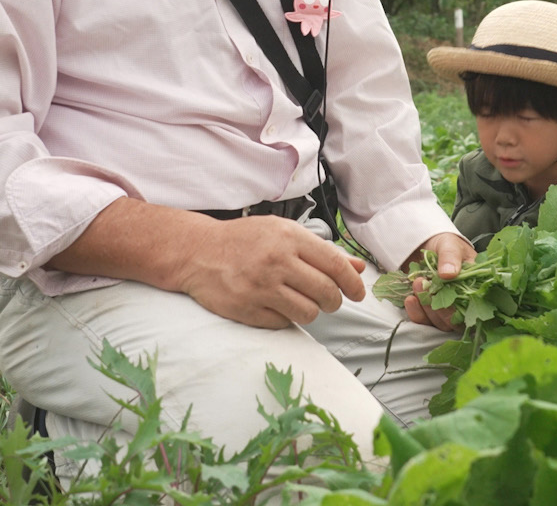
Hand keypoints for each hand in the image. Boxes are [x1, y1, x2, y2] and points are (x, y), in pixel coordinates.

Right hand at [173, 216, 366, 329]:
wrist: (198, 251)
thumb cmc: (244, 240)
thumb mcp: (282, 233)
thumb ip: (321, 251)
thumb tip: (357, 268)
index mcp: (289, 238)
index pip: (335, 265)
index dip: (352, 283)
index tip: (358, 293)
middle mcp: (277, 261)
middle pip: (326, 292)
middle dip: (334, 301)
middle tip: (330, 301)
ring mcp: (261, 287)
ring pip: (308, 313)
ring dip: (311, 312)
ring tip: (300, 302)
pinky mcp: (247, 309)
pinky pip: (282, 323)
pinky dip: (284, 318)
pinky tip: (275, 305)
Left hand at [402, 232, 474, 331]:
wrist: (426, 245)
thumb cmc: (445, 245)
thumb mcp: (449, 244)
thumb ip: (450, 256)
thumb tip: (449, 274)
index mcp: (475, 287)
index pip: (474, 305)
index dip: (461, 305)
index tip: (447, 292)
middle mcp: (463, 302)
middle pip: (455, 319)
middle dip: (439, 306)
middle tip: (423, 283)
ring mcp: (446, 309)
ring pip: (439, 322)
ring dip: (426, 308)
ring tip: (417, 285)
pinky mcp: (429, 312)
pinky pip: (424, 321)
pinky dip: (416, 313)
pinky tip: (410, 299)